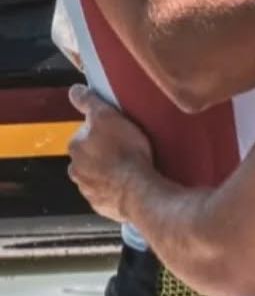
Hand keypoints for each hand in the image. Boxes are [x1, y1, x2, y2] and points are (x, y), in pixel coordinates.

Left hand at [67, 85, 153, 222]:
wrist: (139, 190)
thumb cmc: (125, 152)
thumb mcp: (108, 117)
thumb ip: (90, 103)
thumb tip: (74, 91)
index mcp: (76, 146)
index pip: (86, 132)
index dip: (104, 129)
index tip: (119, 130)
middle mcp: (76, 169)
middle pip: (90, 155)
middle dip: (104, 152)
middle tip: (128, 147)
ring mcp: (88, 189)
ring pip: (98, 174)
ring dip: (110, 170)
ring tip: (133, 166)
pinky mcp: (102, 204)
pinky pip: (108, 192)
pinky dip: (117, 187)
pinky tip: (132, 182)